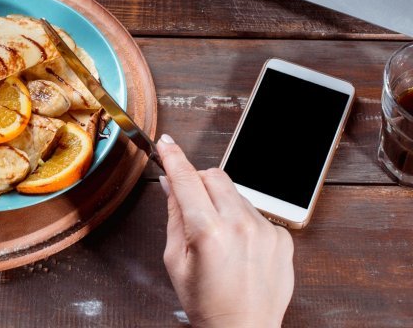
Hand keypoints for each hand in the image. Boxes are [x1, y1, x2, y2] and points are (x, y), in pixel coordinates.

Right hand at [157, 134, 293, 327]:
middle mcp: (240, 226)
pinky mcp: (281, 237)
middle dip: (198, 182)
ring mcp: (265, 230)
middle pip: (215, 176)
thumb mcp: (176, 260)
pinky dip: (243, 221)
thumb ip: (174, 215)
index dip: (173, 157)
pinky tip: (238, 247)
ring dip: (221, 203)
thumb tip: (170, 184)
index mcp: (208, 232)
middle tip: (191, 203)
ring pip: (235, 193)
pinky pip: (255, 212)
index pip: (187, 180)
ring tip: (218, 237)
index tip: (166, 143)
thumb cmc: (207, 303)